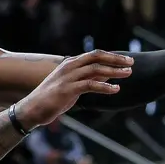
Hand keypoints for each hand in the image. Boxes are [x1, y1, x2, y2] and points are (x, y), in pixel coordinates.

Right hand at [14, 50, 133, 128]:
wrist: (32, 109)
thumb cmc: (53, 98)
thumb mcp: (72, 84)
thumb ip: (87, 77)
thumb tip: (106, 74)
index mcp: (71, 63)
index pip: (95, 54)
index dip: (112, 56)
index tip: (127, 59)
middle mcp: (70, 66)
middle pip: (97, 57)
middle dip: (116, 59)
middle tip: (132, 63)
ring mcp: (68, 77)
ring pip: (96, 69)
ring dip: (114, 71)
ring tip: (128, 74)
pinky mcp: (68, 89)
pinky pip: (90, 85)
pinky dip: (105, 86)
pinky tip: (115, 89)